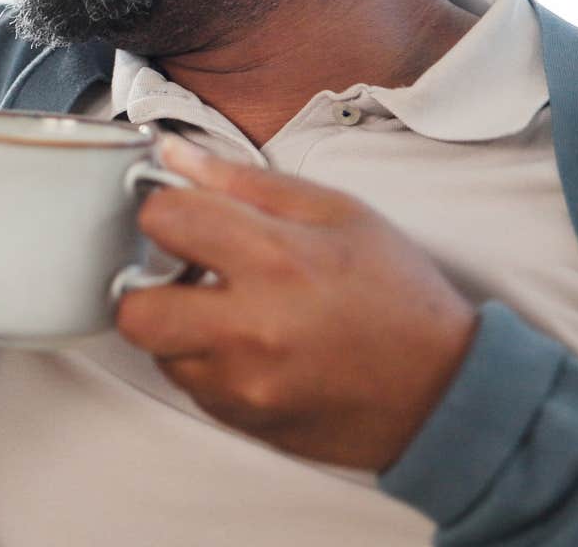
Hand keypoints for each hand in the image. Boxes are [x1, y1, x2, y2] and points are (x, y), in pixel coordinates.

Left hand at [114, 136, 477, 470]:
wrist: (445, 391)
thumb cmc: (396, 295)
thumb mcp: (337, 213)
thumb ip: (244, 182)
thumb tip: (173, 156)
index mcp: (276, 259)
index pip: (161, 220)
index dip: (164, 209)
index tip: (183, 214)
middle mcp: (250, 328)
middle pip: (132, 309)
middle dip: (146, 285)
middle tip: (184, 272)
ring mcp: (243, 384)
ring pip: (157, 351)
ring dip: (177, 326)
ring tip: (226, 310)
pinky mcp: (243, 420)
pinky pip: (190, 384)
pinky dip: (204, 362)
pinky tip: (248, 345)